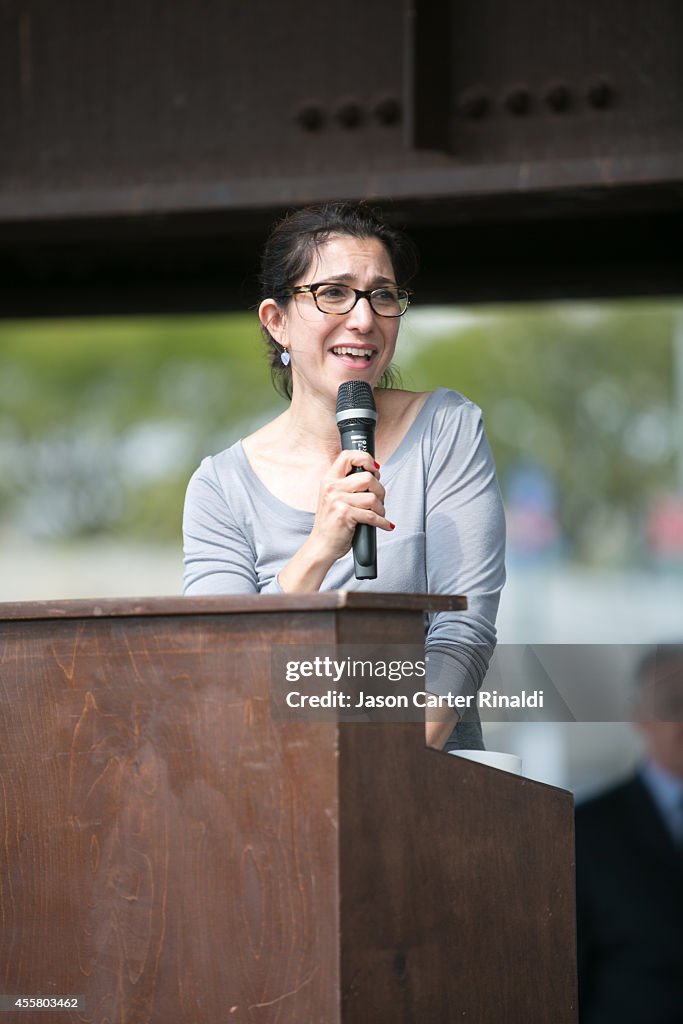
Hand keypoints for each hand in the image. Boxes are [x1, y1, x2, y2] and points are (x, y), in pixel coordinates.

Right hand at [308, 450, 393, 564]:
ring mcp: (337, 501)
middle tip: (378, 500)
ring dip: (381, 508)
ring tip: (378, 514)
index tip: (374, 470)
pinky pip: (372, 515)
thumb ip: (349, 484)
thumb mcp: (334, 497)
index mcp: (329, 479)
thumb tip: (374, 474)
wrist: (321, 546)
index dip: (366, 459)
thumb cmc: (331, 523)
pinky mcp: (344, 515)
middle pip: (368, 477)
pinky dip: (382, 521)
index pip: (348, 456)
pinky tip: (385, 525)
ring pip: (373, 497)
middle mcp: (331, 487)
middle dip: (380, 490)